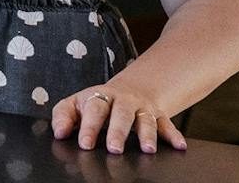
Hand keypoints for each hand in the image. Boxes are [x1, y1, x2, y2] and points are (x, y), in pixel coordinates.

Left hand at [51, 84, 185, 153]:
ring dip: (147, 134)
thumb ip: (64, 115)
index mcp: (100, 96)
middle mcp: (122, 101)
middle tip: (114, 148)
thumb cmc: (97, 103)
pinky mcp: (159, 115)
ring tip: (147, 149)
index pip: (94, 109)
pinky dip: (174, 134)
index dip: (89, 126)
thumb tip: (59, 133)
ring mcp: (142, 108)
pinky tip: (179, 145)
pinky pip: (168, 124)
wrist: (128, 90)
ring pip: (146, 119)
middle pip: (121, 114)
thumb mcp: (77, 104)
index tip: (85, 144)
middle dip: (118, 131)